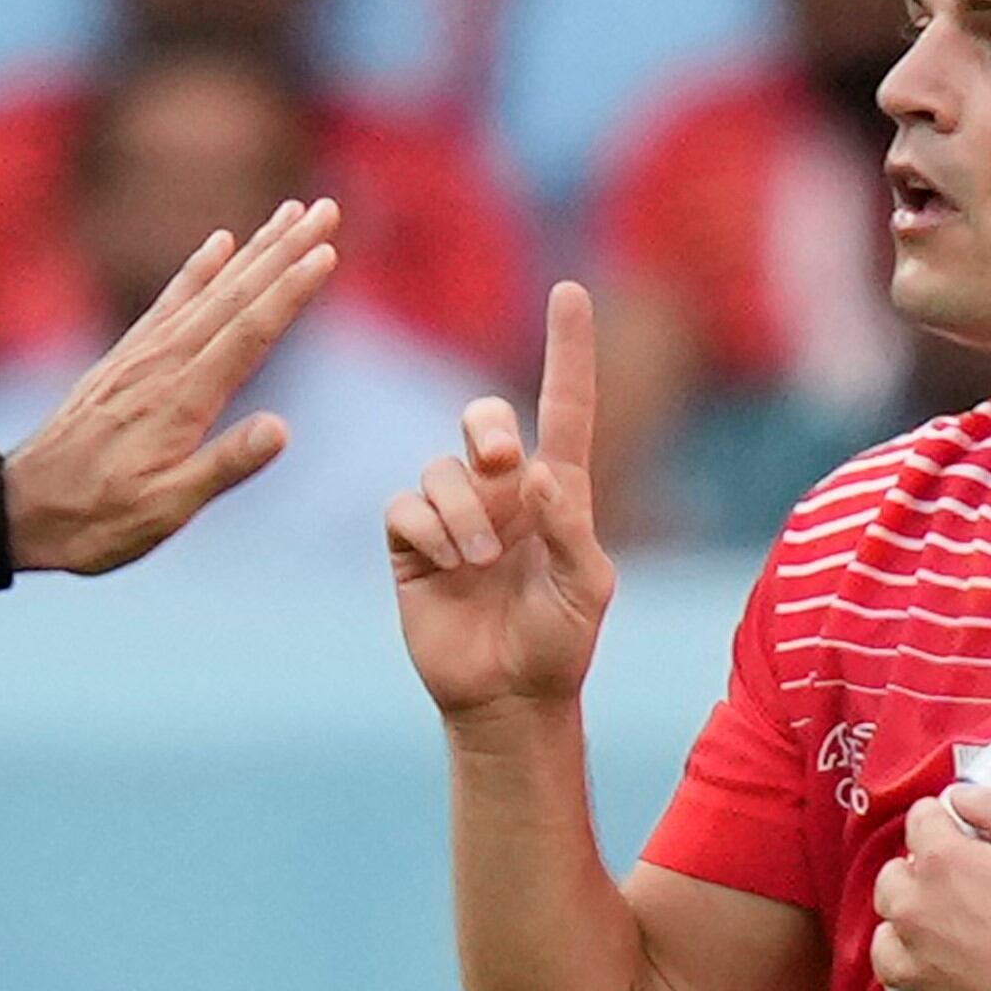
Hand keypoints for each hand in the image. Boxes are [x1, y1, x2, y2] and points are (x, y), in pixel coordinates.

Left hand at [4, 198, 339, 572]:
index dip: (289, 293)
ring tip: (290, 211)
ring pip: (208, 290)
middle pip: (235, 297)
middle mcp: (162, 366)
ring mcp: (140, 357)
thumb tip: (281, 429)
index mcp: (181, 402)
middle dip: (284, 251)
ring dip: (254, 249)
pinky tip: (220, 243)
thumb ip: (222, 467)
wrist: (16, 508)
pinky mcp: (123, 359)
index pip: (248, 334)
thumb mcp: (163, 511)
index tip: (325, 252)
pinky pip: (168, 301)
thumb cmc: (94, 521)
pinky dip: (197, 269)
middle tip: (325, 209)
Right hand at [389, 284, 613, 722]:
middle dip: (486, 427)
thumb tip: (535, 474)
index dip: (567, 349)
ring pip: (439, 471)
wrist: (507, 698)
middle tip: (501, 460)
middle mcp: (502, 492)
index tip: (568, 292)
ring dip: (461, 511)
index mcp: (557, 492)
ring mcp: (453, 516)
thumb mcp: (586, 588)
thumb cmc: (559, 643)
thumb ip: (569, 528)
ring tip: (478, 561)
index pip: (564, 407)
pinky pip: (404, 509)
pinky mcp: (411, 545)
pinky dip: (427, 531)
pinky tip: (445, 566)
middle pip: (481, 419)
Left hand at [867, 787, 990, 990]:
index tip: (961, 831)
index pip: (918, 821)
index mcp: (939, 864)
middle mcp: (913, 915)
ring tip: (937, 939)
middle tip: (954, 886)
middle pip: (889, 884)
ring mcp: (916, 971)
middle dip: (914, 877)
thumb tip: (958, 797)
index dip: (942, 821)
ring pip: (885, 947)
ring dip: (904, 938)